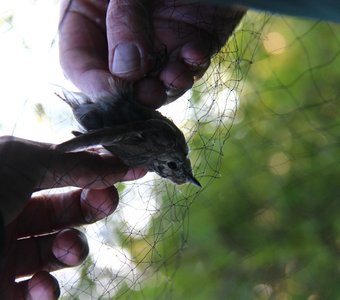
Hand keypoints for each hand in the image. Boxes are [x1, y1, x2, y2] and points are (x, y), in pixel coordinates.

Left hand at [0, 136, 144, 298]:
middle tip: (106, 200)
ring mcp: (8, 253)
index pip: (70, 173)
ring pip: (63, 250)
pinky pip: (42, 291)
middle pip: (72, 210)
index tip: (135, 169)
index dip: (102, 171)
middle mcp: (13, 213)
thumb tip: (119, 161)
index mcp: (14, 178)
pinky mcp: (4, 291)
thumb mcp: (21, 160)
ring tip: (66, 249)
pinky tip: (38, 287)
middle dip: (95, 205)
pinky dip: (48, 290)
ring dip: (74, 249)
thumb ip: (74, 162)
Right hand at [59, 0, 244, 107]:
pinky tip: (195, 53)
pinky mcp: (188, 46)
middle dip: (136, 92)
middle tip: (149, 94)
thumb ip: (124, 23)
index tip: (112, 93)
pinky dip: (193, 66)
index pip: (79, 62)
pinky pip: (189, 66)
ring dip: (166, 86)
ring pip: (156, 82)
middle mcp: (123, 40)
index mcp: (91, 19)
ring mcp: (157, 45)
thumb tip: (126, 71)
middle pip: (120, 81)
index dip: (93, 83)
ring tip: (176, 76)